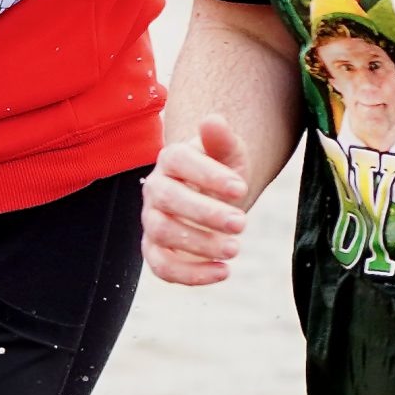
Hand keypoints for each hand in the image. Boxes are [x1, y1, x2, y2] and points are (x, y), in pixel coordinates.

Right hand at [142, 115, 251, 285]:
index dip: (208, 175)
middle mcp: (156, 189)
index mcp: (171, 159)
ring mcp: (152, 221)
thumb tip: (213, 120)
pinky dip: (190, 274)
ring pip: (163, 232)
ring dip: (199, 243)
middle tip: (242, 223)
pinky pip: (161, 266)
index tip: (241, 187)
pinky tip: (223, 272)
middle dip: (205, 212)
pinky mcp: (156, 251)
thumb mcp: (230, 154)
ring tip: (235, 249)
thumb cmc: (222, 175)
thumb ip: (222, 139)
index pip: (179, 161)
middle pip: (167, 198)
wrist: (214, 200)